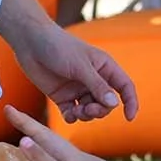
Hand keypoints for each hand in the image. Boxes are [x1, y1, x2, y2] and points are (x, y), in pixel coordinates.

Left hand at [14, 22, 139, 123]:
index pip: (124, 87)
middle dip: (100, 110)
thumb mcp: (80, 66)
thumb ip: (97, 86)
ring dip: (86, 115)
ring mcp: (78, 89)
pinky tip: (68, 114)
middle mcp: (93, 79)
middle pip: (106, 103)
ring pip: (90, 111)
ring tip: (76, 111)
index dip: (130, 102)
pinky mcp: (62, 96)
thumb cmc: (58, 47)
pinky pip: (73, 113)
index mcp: (104, 67)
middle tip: (89, 110)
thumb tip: (114, 104)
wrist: (30, 42)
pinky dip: (72, 117)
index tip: (129, 118)